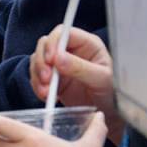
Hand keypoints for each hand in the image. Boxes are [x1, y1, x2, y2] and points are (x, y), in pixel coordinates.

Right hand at [30, 25, 123, 141]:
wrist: (106, 112)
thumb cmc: (111, 93)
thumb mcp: (101, 79)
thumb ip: (80, 67)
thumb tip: (58, 59)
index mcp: (87, 44)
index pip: (63, 33)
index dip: (53, 43)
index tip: (51, 60)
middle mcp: (71, 51)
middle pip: (45, 44)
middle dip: (42, 61)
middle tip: (46, 78)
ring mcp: (59, 65)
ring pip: (37, 60)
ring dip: (37, 76)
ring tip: (46, 91)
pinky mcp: (52, 79)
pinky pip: (35, 77)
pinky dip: (36, 86)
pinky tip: (45, 95)